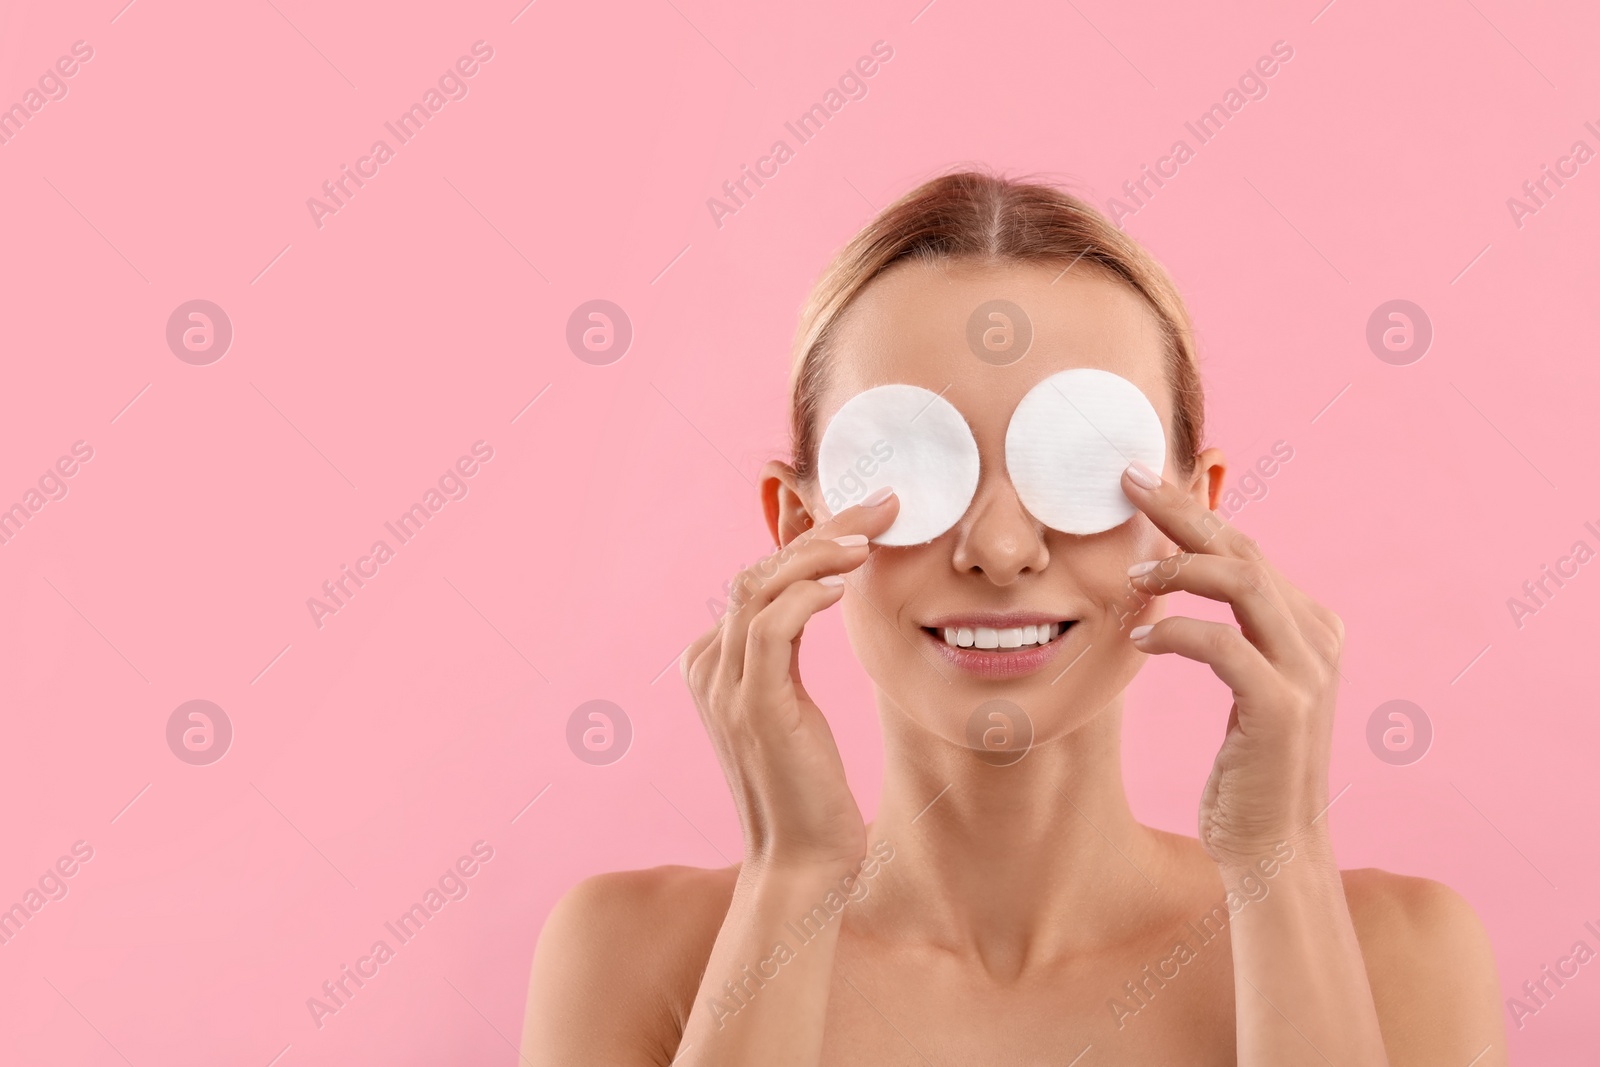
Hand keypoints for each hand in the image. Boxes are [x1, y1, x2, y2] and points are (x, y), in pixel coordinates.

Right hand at [681, 491, 899, 877]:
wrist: (802, 863)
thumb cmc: (810, 790)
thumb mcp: (796, 710)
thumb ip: (788, 659)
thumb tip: (820, 603)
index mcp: (714, 664)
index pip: (759, 578)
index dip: (810, 540)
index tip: (865, 516)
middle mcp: (709, 667)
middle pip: (759, 571)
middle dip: (821, 528)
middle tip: (880, 503)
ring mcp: (724, 686)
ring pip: (761, 588)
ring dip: (819, 552)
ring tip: (872, 533)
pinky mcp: (753, 705)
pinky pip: (771, 627)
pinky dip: (806, 594)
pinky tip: (846, 582)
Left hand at [1119, 462, 1343, 867]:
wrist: (1276, 849)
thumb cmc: (1250, 768)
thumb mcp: (1245, 685)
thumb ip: (1232, 630)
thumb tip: (1178, 572)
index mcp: (1311, 626)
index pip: (1247, 550)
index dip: (1195, 512)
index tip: (1142, 484)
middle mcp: (1319, 639)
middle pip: (1244, 551)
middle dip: (1183, 512)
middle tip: (1128, 484)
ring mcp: (1307, 673)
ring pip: (1241, 583)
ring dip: (1177, 569)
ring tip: (1130, 577)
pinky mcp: (1281, 709)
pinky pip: (1222, 646)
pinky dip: (1175, 633)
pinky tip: (1141, 642)